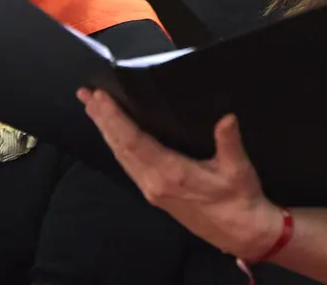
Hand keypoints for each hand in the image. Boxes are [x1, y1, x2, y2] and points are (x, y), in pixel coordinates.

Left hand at [77, 87, 284, 260]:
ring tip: (93, 109)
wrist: (240, 232)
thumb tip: (227, 118)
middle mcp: (154, 183)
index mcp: (170, 174)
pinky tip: (114, 135)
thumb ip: (229, 142)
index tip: (100, 98)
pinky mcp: (155, 193)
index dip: (115, 118)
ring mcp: (151, 189)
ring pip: (121, 156)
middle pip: (120, 147)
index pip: (134, 141)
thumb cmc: (239, 200)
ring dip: (106, 131)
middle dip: (102, 120)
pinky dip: (117, 145)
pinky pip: (128, 164)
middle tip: (86, 94)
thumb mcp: (238, 170)